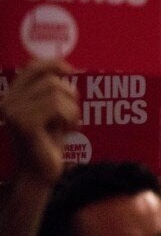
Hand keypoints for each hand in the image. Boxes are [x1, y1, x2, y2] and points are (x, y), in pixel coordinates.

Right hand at [1, 59, 78, 185]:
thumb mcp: (50, 114)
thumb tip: (67, 69)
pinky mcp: (26, 124)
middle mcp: (8, 102)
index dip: (53, 64)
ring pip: (56, 92)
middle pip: (50, 80)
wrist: (38, 175)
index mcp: (12, 97)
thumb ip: (52, 94)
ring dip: (72, 108)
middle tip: (72, 113)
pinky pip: (58, 106)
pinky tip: (70, 129)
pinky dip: (71, 116)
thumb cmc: (47, 144)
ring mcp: (14, 113)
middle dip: (70, 94)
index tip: (71, 70)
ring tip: (70, 123)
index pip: (32, 67)